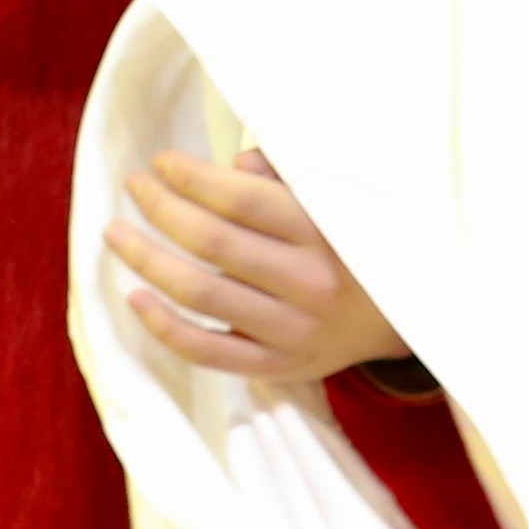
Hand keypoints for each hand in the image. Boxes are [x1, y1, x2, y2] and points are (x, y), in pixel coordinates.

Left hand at [108, 147, 401, 381]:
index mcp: (324, 232)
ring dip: (147, 260)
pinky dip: (164, 328)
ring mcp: (295, 331)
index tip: (161, 161)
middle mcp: (310, 283)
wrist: (413, 317)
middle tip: (134, 184)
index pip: (238, 199)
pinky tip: (134, 296)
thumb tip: (230, 166)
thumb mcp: (337, 198)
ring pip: (201, 295)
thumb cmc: (355, 242)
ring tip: (116, 232)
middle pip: (211, 242)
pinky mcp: (283, 366)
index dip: (189, 175)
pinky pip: (210, 353)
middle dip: (160, 207)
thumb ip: (284, 176)